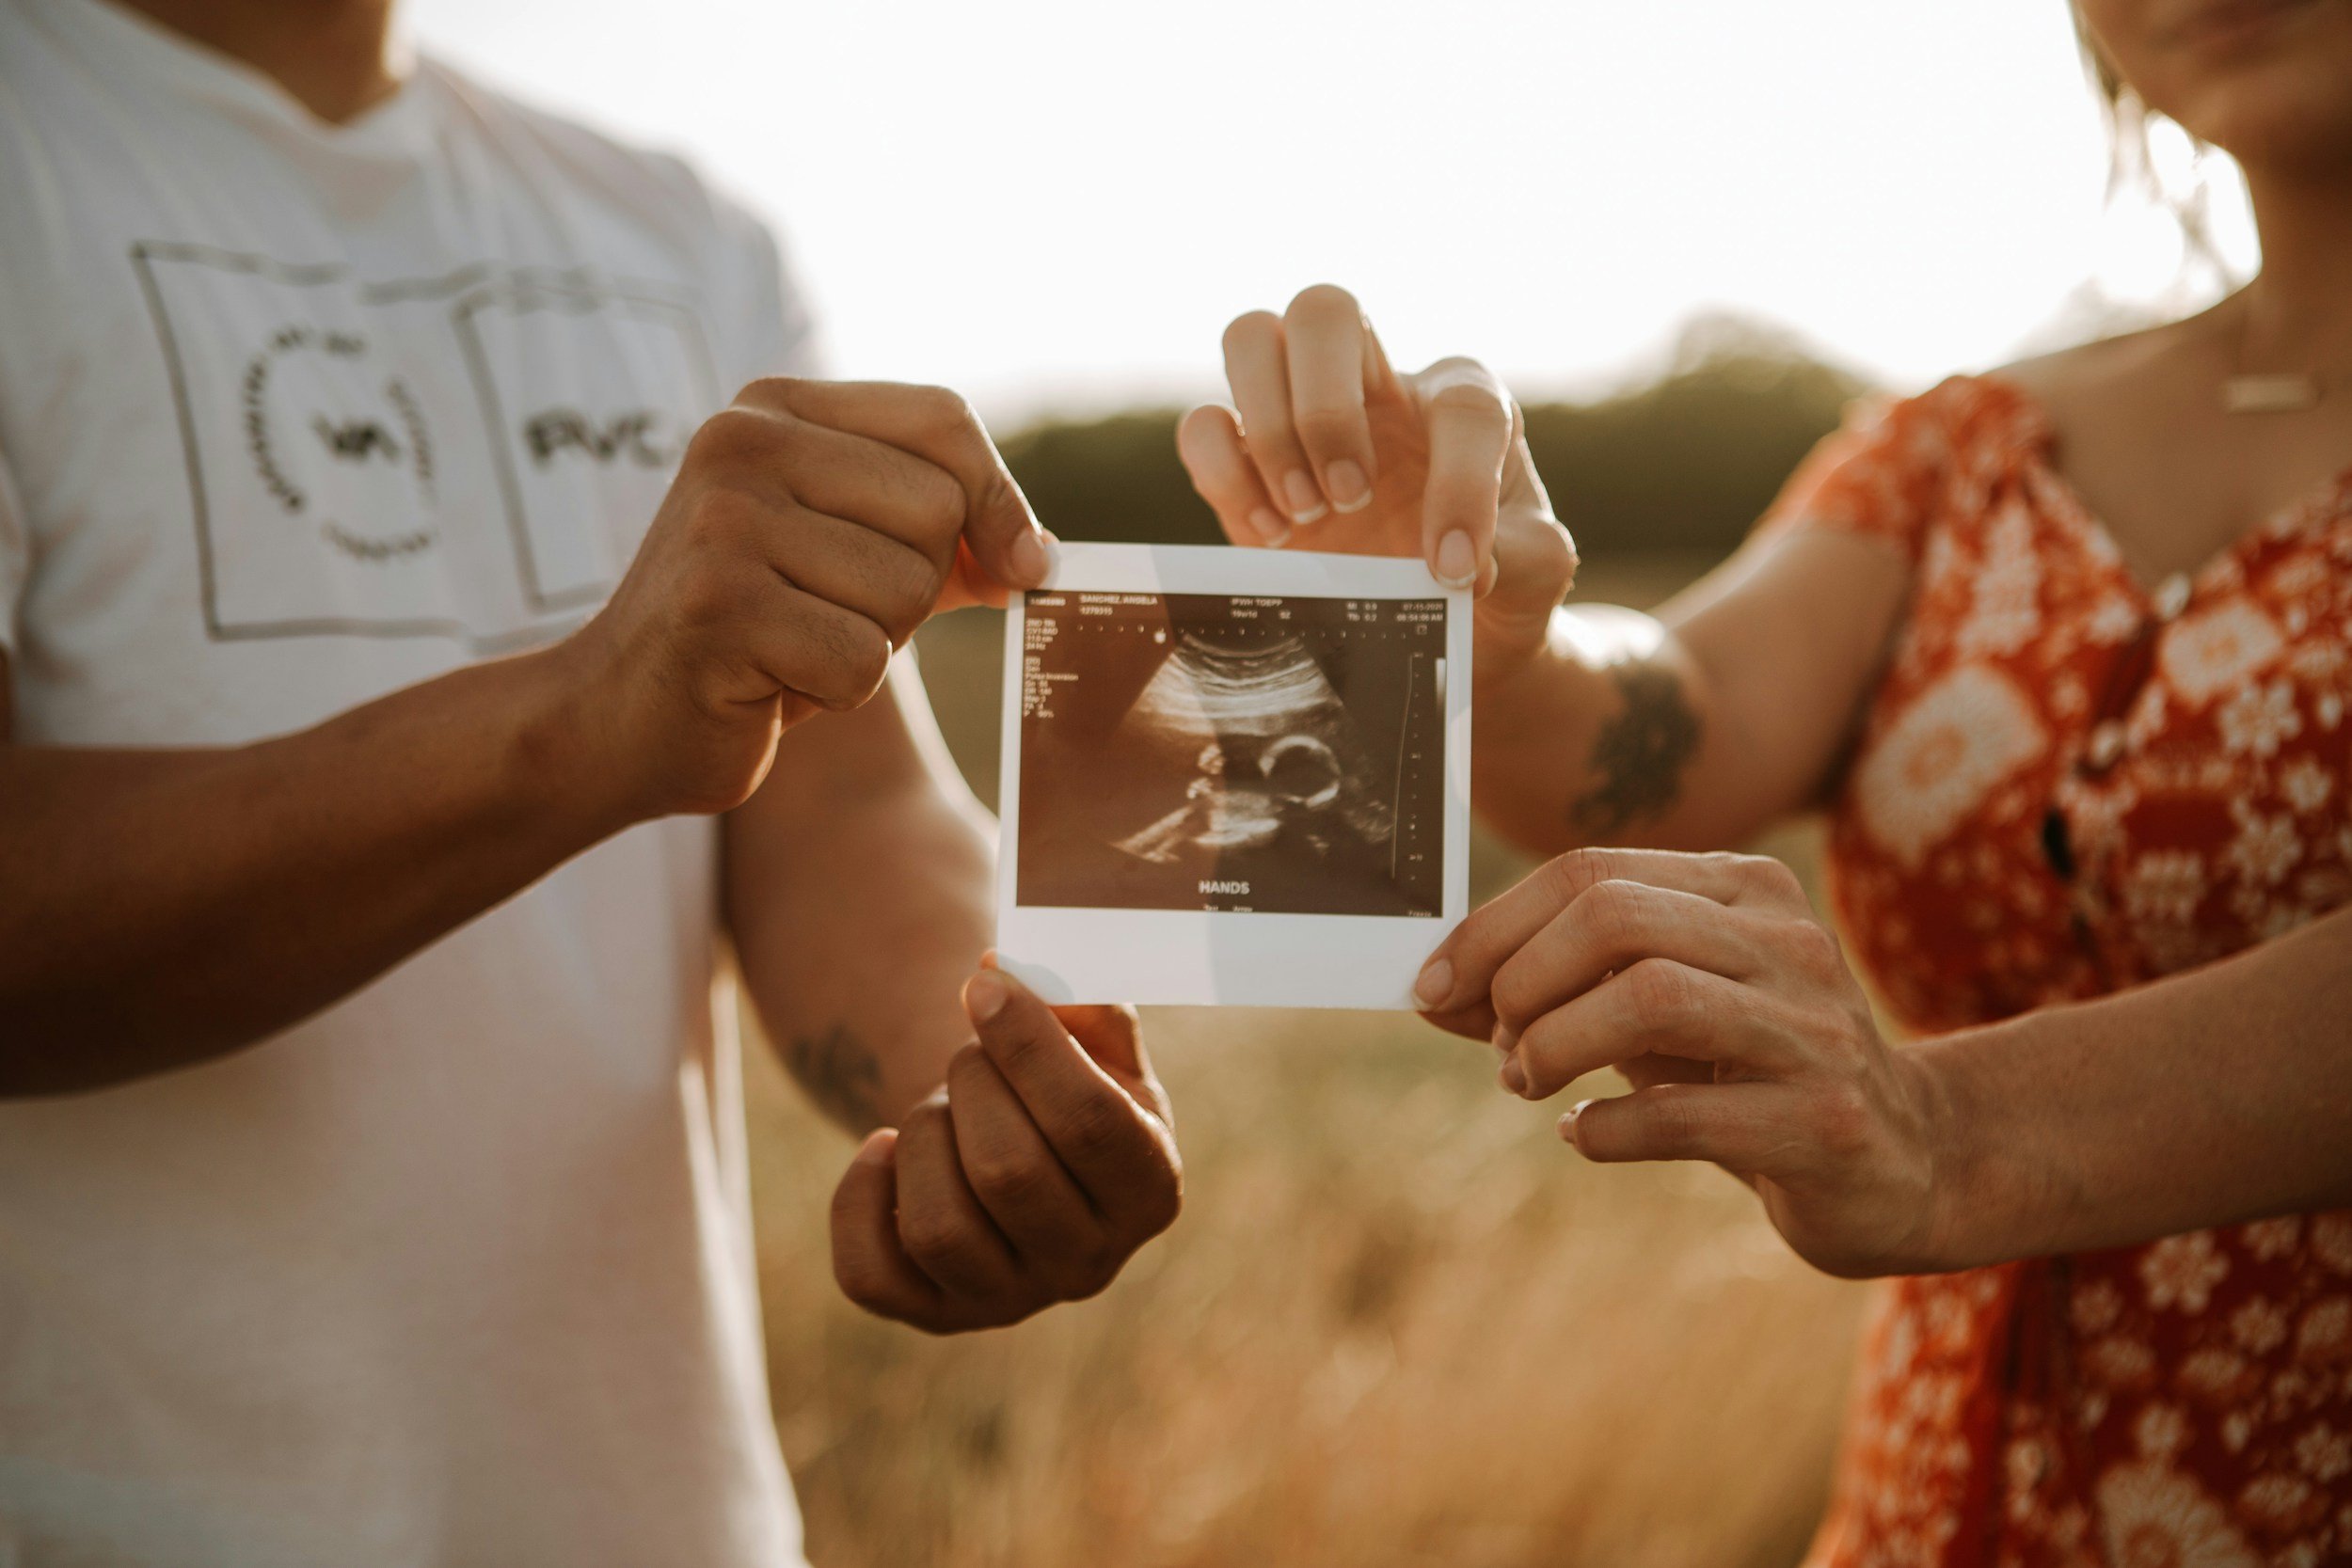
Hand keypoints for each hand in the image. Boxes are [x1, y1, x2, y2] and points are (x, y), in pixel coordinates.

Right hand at [558, 379, 1048, 818]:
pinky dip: (836, 694)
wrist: (614, 719)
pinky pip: (863, 660)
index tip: (1016, 567)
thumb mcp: (847, 558)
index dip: (1000, 499)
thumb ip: (942, 536)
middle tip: (827, 615)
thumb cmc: (752, 638)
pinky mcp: (719, 605)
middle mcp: (741, 443)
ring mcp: (723, 521)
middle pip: (939, 511)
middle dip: (915, 589)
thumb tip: (1038, 554)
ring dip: (873, 645)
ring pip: (908, 590)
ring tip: (792, 646)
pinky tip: (770, 684)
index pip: (943, 419)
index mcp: (773, 409)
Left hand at [829, 967, 1181, 1332]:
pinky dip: (860, 1197)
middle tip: (969, 1058)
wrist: (1013, 1141)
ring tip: (938, 1109)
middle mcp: (1091, 1263)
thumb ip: (1073, 992)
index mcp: (1151, 1188)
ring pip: (937, 1228)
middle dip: (970, 1084)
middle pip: (1008, 1172)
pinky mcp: (934, 1316)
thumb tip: (997, 971)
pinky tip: (884, 1153)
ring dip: (921, 1136)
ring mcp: (1010, 1301)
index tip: (982, 986)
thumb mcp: (1093, 1034)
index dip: (1027, 1044)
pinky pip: (869, 1274)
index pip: (1089, 1123)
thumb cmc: (1059, 1078)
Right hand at [1176, 284, 1575, 676]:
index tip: (1452, 569)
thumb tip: (1465, 562)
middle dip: (1325, 407)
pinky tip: (1270, 537)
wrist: (1443, 624)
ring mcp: (1303, 415)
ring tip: (1306, 515)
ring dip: (1269, 429)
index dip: (1460, 485)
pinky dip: (1223, 475)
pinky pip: (1203, 426)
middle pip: (1324, 309)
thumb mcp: (1537, 574)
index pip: (1461, 404)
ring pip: (1251, 338)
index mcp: (1462, 400)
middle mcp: (1378, 386)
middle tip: (1348, 499)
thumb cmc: (1494, 578)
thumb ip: (1523, 558)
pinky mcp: (1248, 463)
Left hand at [1411, 847, 1951, 1278]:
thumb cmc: (1748, 1073)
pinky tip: (1586, 1134)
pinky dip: (1606, 1127)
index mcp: (1744, 888)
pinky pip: (1683, 1114)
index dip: (1490, 928)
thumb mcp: (1653, 1013)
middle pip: (1612, 917)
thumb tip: (1432, 990)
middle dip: (1522, 982)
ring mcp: (1814, 1028)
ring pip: (1650, 997)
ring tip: (1530, 1082)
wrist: (1905, 1162)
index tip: (1431, 988)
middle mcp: (1787, 940)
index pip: (1590, 869)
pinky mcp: (1826, 1121)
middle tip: (1501, 1046)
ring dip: (1556, 1046)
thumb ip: (1552, 991)